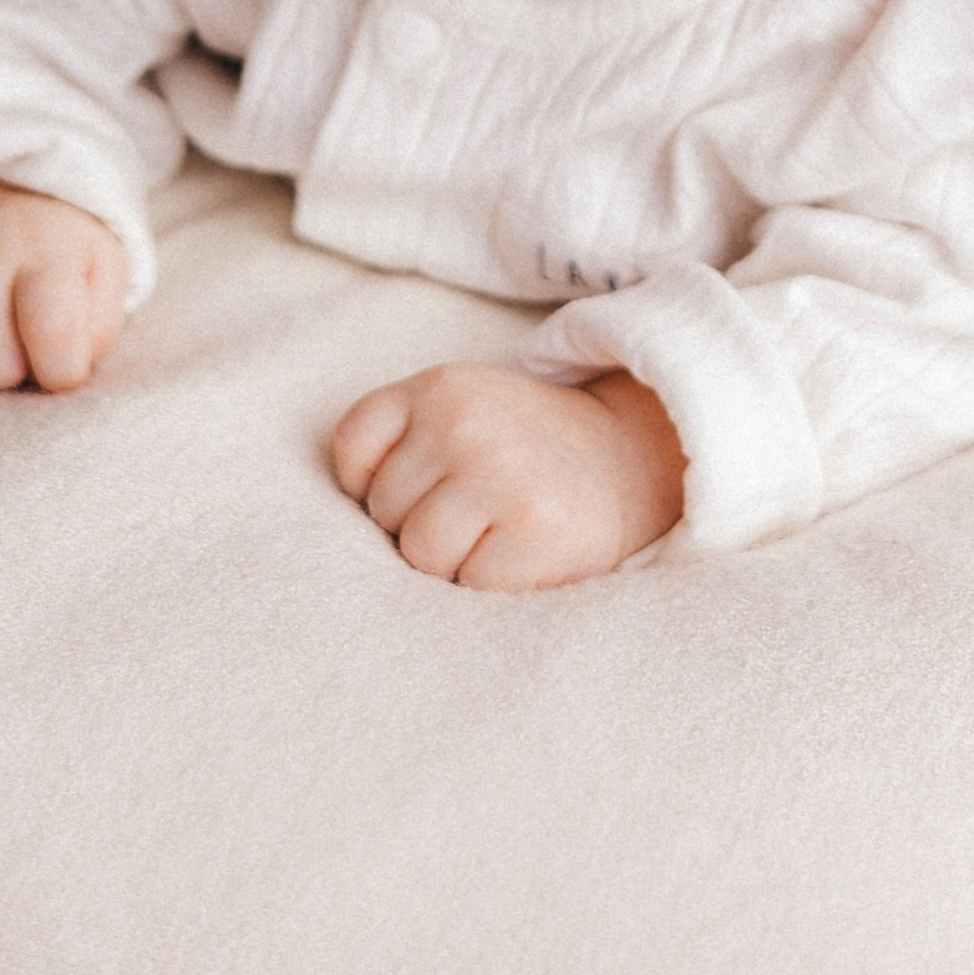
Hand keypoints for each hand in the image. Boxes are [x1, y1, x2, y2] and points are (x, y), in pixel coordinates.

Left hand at [332, 364, 684, 588]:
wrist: (627, 458)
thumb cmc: (521, 449)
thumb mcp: (459, 411)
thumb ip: (400, 442)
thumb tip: (346, 533)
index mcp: (438, 388)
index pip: (354, 447)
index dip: (374, 483)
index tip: (419, 486)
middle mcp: (463, 423)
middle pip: (384, 513)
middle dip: (419, 524)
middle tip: (476, 508)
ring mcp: (498, 477)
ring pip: (420, 556)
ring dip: (453, 561)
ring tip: (496, 532)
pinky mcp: (532, 534)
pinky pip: (468, 586)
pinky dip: (490, 583)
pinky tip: (521, 553)